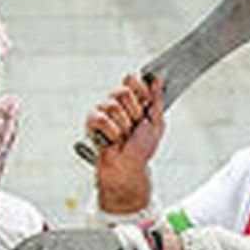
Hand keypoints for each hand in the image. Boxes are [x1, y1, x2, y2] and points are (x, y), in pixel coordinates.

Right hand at [86, 75, 164, 213]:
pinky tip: (114, 140)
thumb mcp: (157, 124)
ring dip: (124, 126)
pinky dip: (112, 131)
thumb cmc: (141, 150)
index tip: (147, 102)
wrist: (129, 169)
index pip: (131, 80)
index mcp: (131, 101)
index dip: (140, 89)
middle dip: (134, 113)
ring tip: (124, 137)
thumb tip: (157, 80)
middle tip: (135, 127)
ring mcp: (103, 112)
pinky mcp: (92, 122)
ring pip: (113, 106)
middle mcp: (116, 103)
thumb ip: (157, 100)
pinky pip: (102, 118)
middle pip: (123, 92)